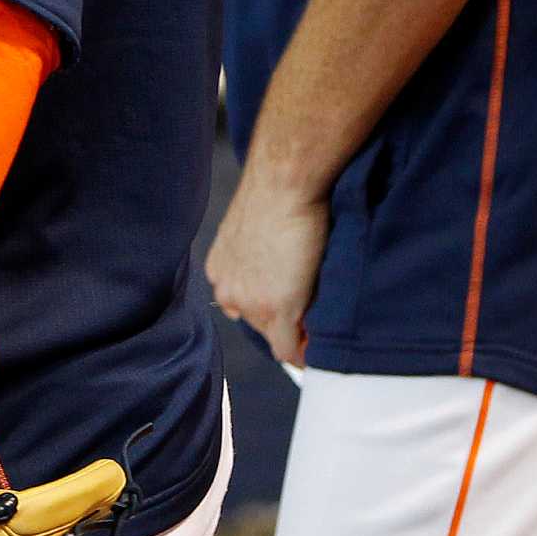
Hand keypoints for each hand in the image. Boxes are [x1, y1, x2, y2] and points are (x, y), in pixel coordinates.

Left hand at [205, 165, 328, 366]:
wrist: (283, 183)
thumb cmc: (274, 192)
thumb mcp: (250, 227)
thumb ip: (254, 254)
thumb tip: (277, 266)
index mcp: (220, 270)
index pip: (241, 303)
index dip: (266, 304)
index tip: (286, 300)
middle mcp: (227, 291)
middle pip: (257, 323)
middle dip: (281, 318)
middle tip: (307, 301)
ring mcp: (251, 304)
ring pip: (275, 336)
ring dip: (296, 328)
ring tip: (316, 305)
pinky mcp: (278, 310)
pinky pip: (289, 349)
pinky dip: (303, 352)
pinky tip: (317, 345)